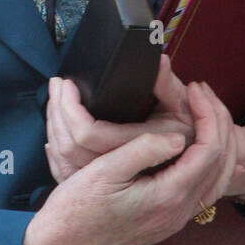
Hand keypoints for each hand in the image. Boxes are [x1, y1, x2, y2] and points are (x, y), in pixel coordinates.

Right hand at [20, 78, 241, 244]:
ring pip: (216, 178)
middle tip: (202, 92)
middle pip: (220, 162)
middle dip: (217, 121)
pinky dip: (211, 166)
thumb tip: (179, 137)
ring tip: (206, 112)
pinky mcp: (166, 221)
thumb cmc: (77, 208)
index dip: (207, 114)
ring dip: (218, 142)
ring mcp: (174, 220)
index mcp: (168, 197)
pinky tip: (211, 155)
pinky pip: (203, 191)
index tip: (193, 90)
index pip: (208, 149)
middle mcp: (178, 213)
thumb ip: (145, 150)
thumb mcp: (105, 170)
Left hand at [44, 53, 195, 184]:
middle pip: (68, 147)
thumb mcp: (181, 107)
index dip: (70, 109)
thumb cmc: (188, 135)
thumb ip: (167, 85)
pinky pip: (65, 169)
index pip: (88, 135)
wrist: (191, 167)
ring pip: (63, 158)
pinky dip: (56, 148)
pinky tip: (57, 131)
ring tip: (55, 100)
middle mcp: (118, 170)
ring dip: (54, 126)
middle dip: (56, 111)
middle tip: (57, 85)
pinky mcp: (98, 183)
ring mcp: (106, 181)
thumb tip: (159, 61)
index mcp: (134, 149)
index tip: (69, 85)